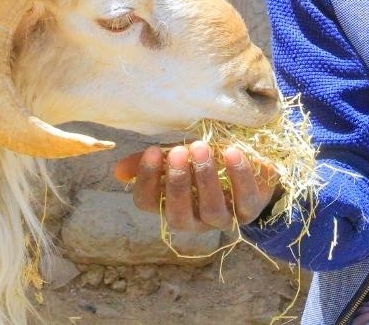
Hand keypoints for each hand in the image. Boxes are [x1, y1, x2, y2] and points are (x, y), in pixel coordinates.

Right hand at [113, 140, 279, 232]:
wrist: (250, 169)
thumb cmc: (204, 164)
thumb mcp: (178, 160)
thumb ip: (152, 163)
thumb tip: (118, 171)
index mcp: (169, 205)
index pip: (148, 203)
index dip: (147, 180)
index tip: (153, 151)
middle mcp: (194, 219)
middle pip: (178, 213)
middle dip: (176, 182)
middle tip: (178, 152)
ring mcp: (223, 218)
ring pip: (211, 210)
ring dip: (205, 179)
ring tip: (202, 148)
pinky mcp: (250, 209)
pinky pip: (244, 198)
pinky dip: (239, 174)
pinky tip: (232, 152)